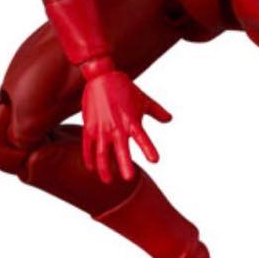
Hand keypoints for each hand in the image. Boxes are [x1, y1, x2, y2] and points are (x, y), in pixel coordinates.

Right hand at [79, 63, 172, 183]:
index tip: (155, 160)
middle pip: (121, 150)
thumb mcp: (143, 100)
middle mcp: (117, 126)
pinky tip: (91, 168)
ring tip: (108, 181)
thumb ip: (157, 111)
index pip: (142, 138)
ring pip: (102, 153)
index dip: (148, 149)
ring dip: (104, 168)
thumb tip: (170, 119)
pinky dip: (89, 158)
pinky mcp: (90, 126)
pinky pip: (88, 146)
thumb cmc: (125, 89)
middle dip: (125, 165)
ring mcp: (102, 127)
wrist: (101, 76)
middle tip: (129, 179)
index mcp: (132, 121)